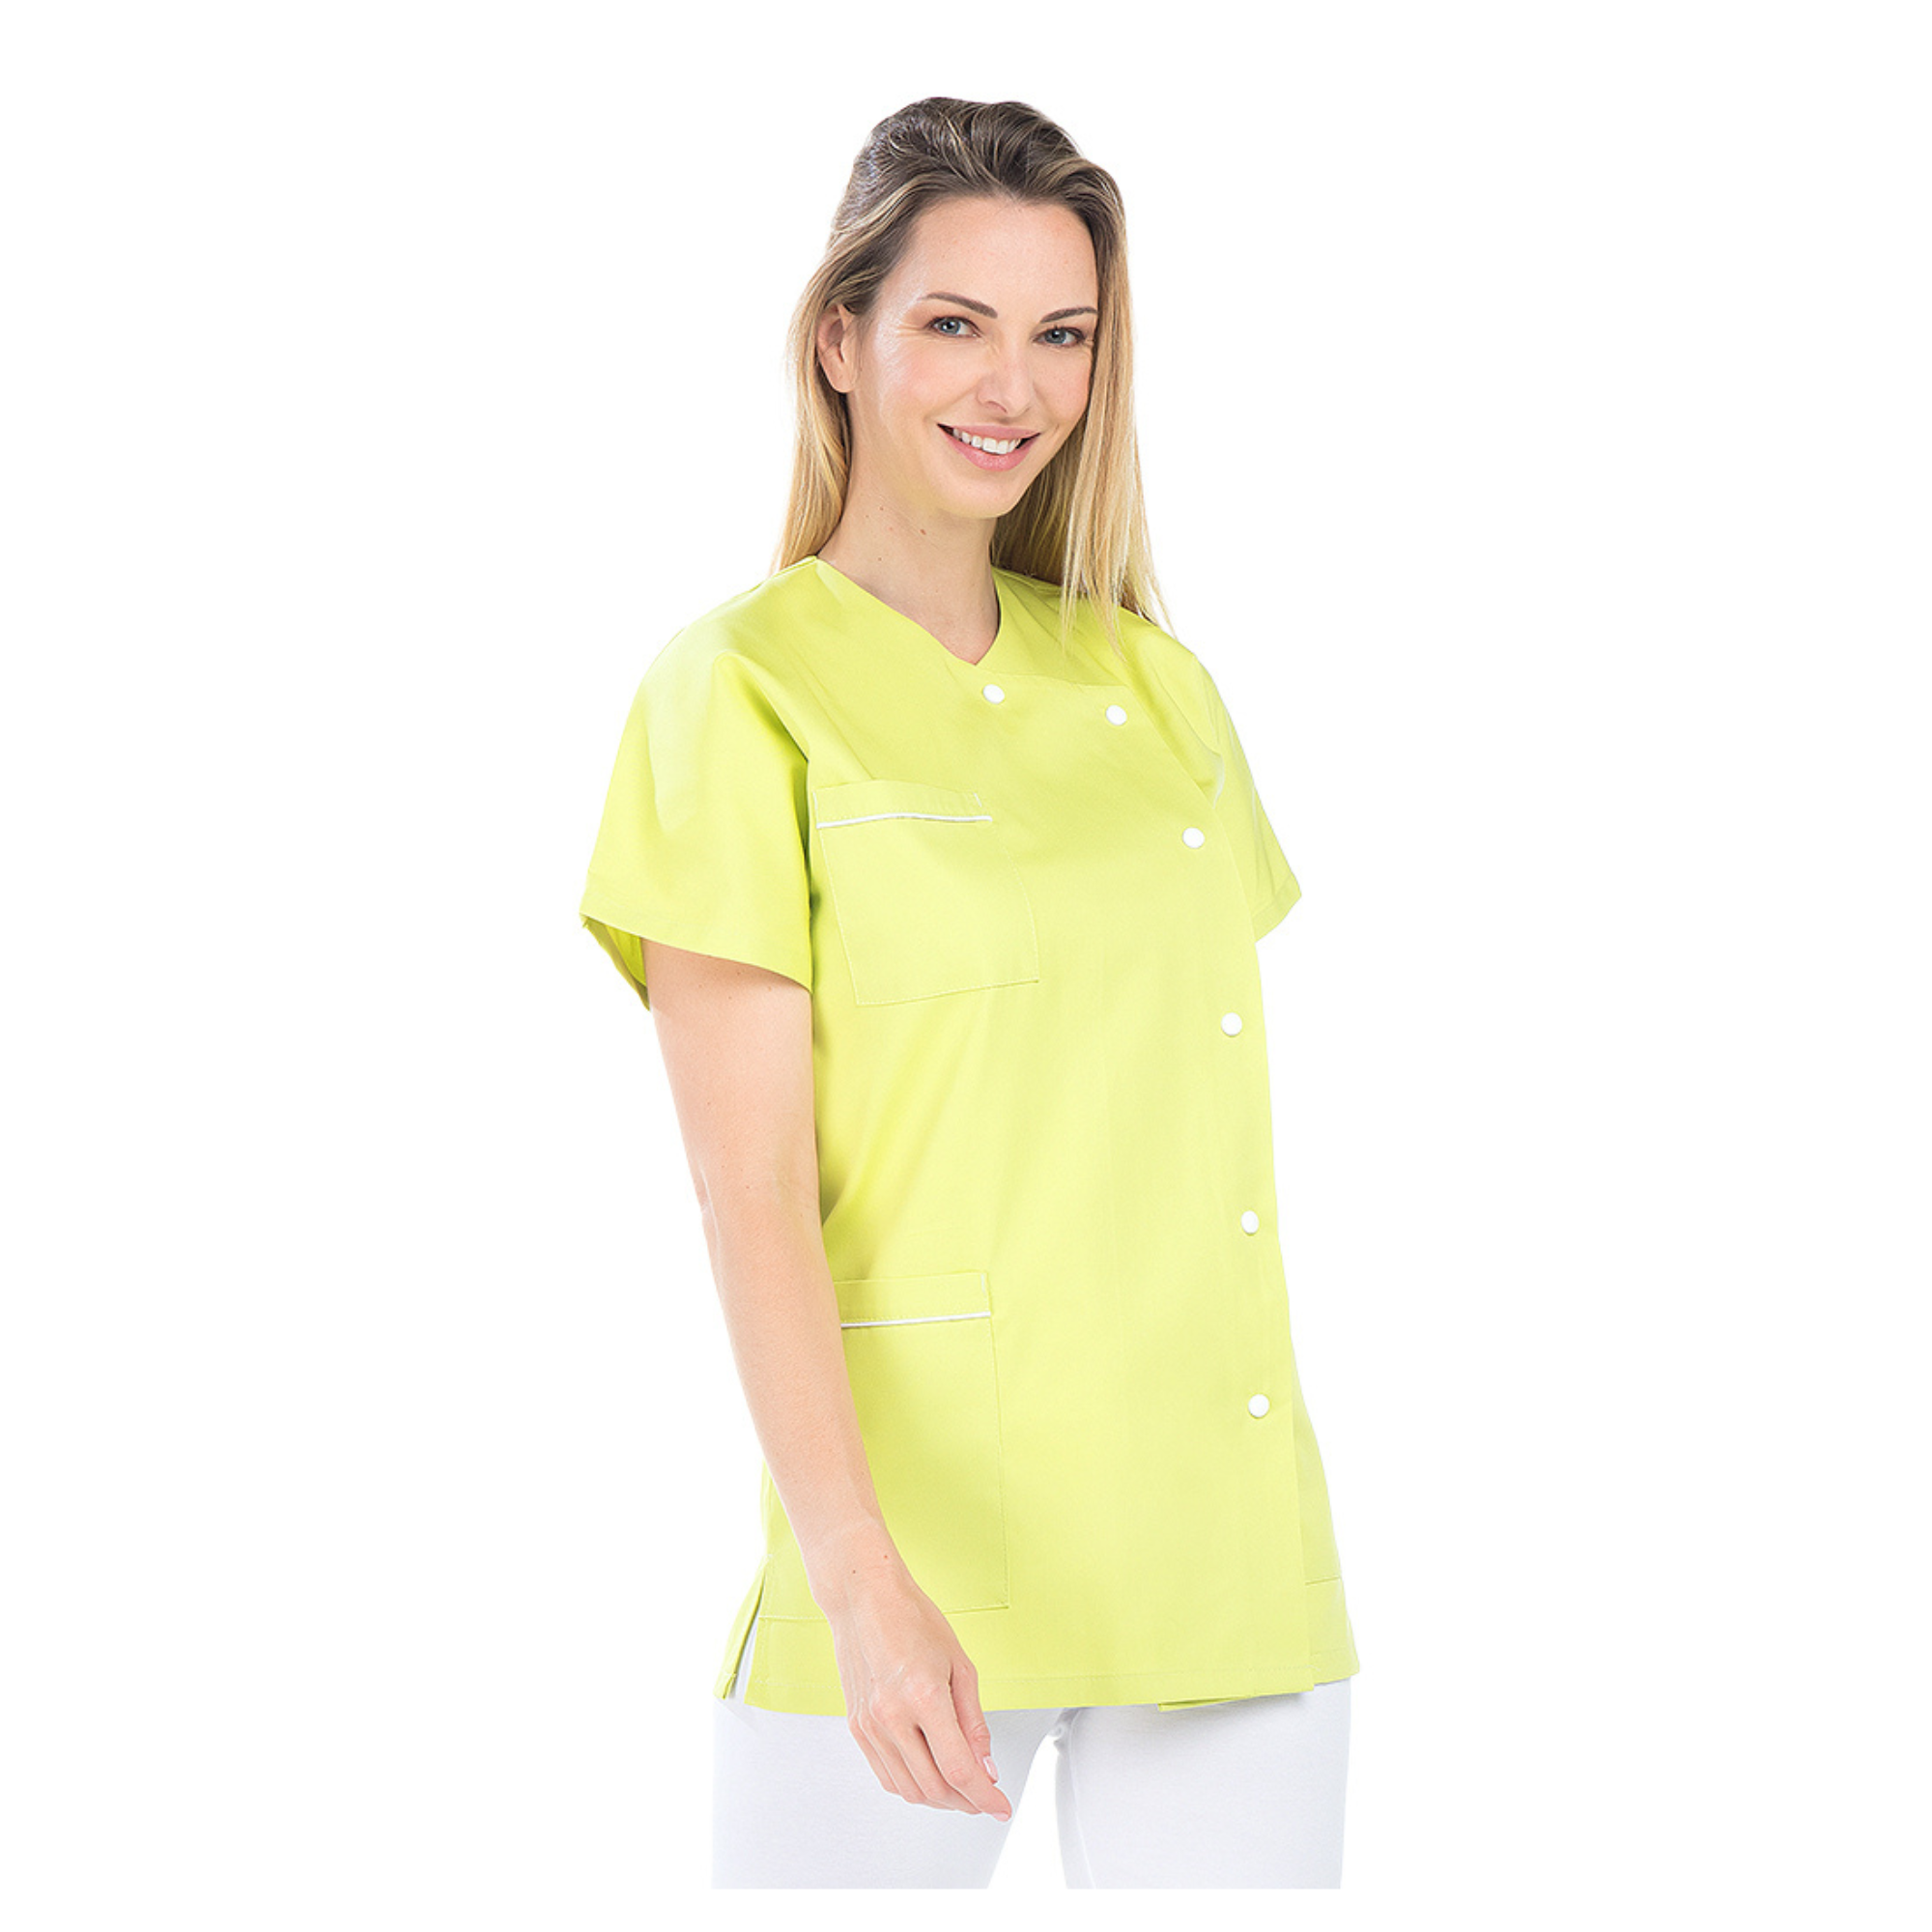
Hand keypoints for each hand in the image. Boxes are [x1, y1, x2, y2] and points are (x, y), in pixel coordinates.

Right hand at [823, 1568, 1013, 1819]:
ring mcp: (870, 1725)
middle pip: (935, 1787)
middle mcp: (892, 1716)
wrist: (864, 1599)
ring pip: (909, 1789)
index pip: (959, 1769)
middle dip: (966, 1802)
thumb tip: (986, 1764)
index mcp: (923, 1696)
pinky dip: (911, 1787)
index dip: (985, 1796)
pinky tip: (929, 1777)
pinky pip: (886, 1776)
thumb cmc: (912, 1619)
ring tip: (961, 1791)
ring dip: (940, 1799)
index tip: (1000, 1806)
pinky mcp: (857, 1727)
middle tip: (985, 1797)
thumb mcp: (960, 1665)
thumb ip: (974, 1721)